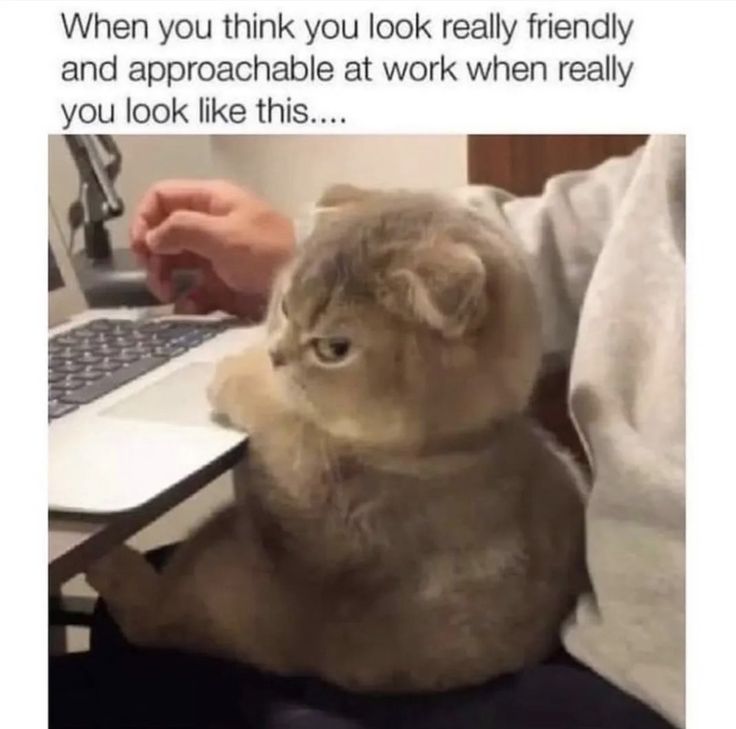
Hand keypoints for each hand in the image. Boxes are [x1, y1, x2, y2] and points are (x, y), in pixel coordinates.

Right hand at [130, 179, 294, 316]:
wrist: (303, 285)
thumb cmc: (265, 252)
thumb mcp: (222, 234)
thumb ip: (181, 229)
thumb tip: (151, 238)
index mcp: (211, 200)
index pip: (162, 198)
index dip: (145, 219)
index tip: (142, 248)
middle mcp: (210, 224)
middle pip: (164, 233)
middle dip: (153, 255)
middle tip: (156, 279)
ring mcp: (216, 255)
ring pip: (175, 263)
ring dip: (164, 279)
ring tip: (168, 296)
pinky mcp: (224, 284)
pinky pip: (194, 290)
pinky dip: (186, 300)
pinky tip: (187, 308)